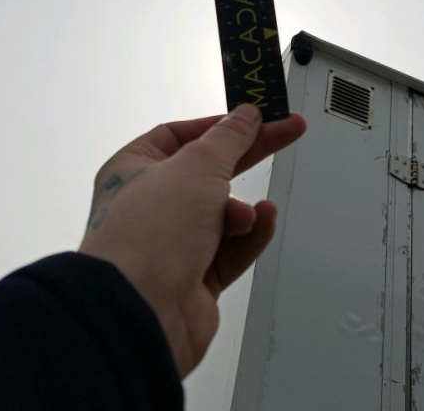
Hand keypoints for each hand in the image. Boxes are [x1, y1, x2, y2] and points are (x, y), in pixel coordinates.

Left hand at [78, 104, 306, 377]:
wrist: (140, 310)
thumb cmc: (153, 228)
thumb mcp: (197, 166)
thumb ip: (229, 137)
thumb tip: (246, 114)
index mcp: (134, 169)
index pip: (180, 135)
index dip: (219, 125)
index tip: (257, 116)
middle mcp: (150, 204)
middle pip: (210, 170)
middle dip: (250, 153)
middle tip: (289, 131)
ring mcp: (172, 243)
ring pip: (223, 213)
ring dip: (241, 211)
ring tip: (245, 217)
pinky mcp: (194, 278)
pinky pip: (231, 249)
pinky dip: (249, 237)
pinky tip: (261, 224)